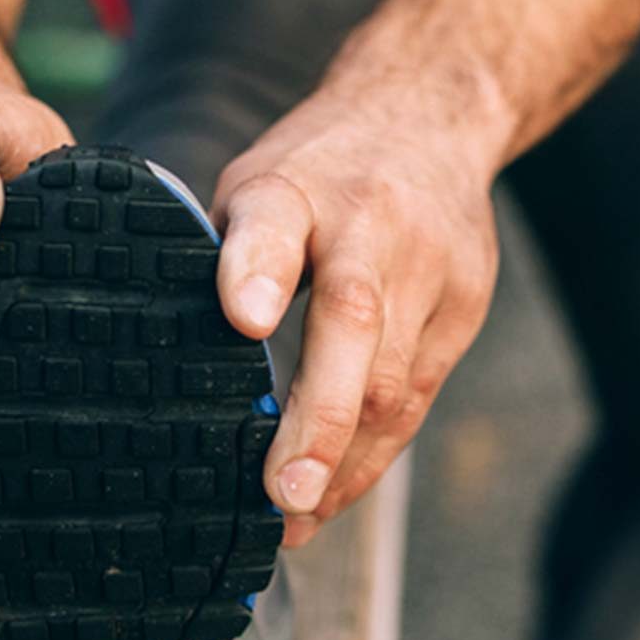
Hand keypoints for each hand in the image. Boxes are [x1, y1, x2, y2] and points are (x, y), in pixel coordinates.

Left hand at [212, 82, 503, 546]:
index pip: (276, 223)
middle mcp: (375, 226)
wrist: (434, 115)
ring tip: (294, 523)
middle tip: (281, 496)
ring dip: (346, 462)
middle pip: (355, 326)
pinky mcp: (466, 308)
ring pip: (395, 381)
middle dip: (318, 421)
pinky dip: (374, 454)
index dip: (258, 271)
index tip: (244, 320)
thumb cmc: (320, 168)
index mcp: (299, 186)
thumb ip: (226, 259)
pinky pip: (419, 397)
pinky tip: (334, 495)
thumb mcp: (257, 181)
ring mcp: (434, 269)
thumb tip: (172, 361)